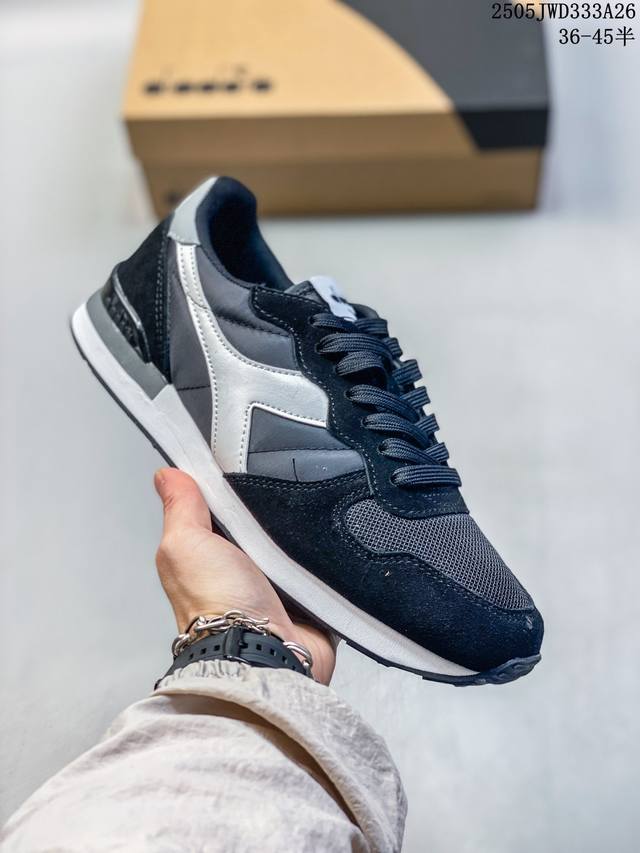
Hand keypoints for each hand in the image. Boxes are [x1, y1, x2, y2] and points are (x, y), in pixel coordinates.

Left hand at [154, 468, 336, 684]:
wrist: (262, 652)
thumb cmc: (218, 605)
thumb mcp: (186, 543)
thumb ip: (181, 508)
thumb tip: (167, 475)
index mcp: (208, 556)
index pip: (223, 510)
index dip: (233, 489)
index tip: (247, 467)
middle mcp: (240, 572)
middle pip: (264, 524)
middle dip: (275, 511)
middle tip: (282, 500)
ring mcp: (276, 588)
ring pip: (296, 545)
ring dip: (303, 536)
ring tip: (306, 525)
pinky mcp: (308, 602)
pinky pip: (324, 570)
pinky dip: (326, 561)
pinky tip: (327, 549)